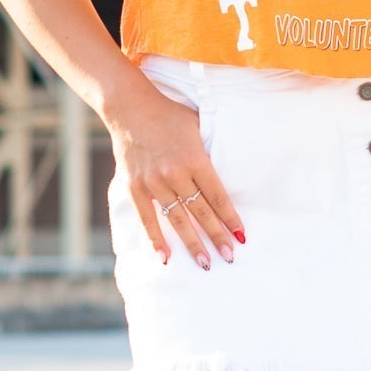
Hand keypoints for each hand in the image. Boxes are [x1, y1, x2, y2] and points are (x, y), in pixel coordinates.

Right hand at [107, 77, 245, 270]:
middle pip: (201, 212)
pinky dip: (156, 239)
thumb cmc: (169, 115)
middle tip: (229, 257)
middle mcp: (175, 173)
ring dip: (192, 243)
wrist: (130, 107)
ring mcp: (154, 182)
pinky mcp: (135, 186)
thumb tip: (225, 174)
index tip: (241, 236)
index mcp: (195, 159)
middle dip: (217, 236)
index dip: (230, 218)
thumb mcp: (198, 125)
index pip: (218, 196)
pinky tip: (166, 257)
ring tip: (205, 263)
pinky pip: (148, 218)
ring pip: (178, 219)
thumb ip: (209, 152)